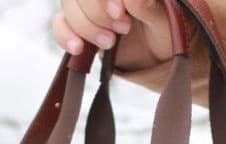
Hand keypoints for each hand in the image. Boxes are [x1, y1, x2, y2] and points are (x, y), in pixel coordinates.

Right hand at [52, 0, 175, 71]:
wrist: (157, 56)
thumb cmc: (164, 32)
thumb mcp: (165, 21)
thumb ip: (148, 7)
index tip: (119, 13)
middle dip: (97, 12)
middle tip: (123, 28)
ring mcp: (88, 4)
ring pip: (68, 5)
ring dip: (86, 26)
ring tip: (109, 42)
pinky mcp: (77, 24)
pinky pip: (60, 24)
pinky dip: (65, 35)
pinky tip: (78, 48)